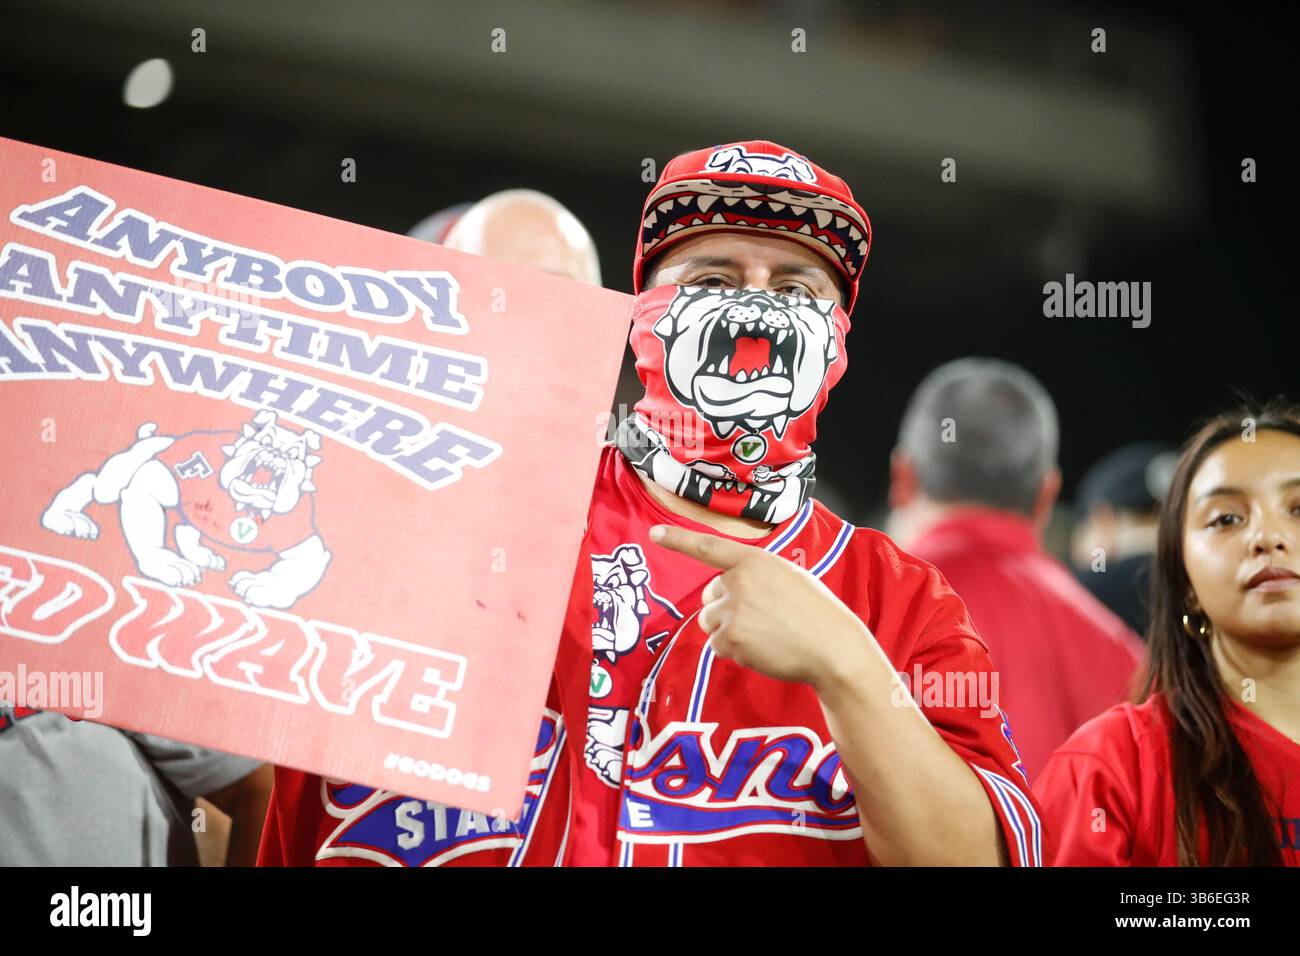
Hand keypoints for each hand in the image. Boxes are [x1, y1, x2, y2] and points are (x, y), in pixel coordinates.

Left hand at [649, 523, 868, 689]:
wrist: (831, 647)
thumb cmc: (815, 611)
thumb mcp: (786, 576)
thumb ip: (753, 576)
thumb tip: (724, 592)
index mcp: (753, 560)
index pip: (708, 547)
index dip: (678, 540)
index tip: (654, 534)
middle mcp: (737, 581)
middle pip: (709, 597)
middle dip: (726, 608)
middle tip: (763, 618)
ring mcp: (732, 610)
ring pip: (709, 622)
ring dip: (729, 630)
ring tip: (765, 634)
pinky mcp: (730, 638)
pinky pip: (717, 645)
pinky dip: (734, 650)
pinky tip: (762, 648)